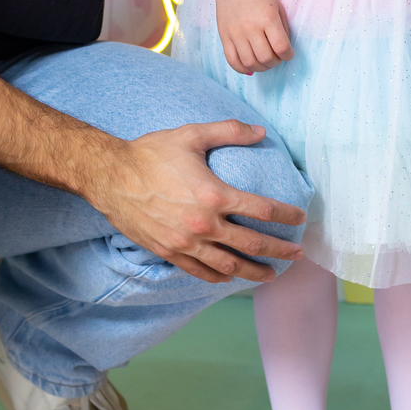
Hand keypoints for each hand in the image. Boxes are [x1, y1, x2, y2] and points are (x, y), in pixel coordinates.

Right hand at [88, 122, 305, 283]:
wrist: (110, 177)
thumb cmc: (151, 153)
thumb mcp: (191, 134)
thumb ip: (229, 131)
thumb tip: (260, 131)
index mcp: (214, 195)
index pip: (263, 210)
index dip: (287, 215)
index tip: (300, 218)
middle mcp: (204, 224)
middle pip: (252, 244)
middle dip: (279, 250)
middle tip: (297, 254)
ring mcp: (186, 243)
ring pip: (230, 266)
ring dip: (254, 272)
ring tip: (271, 275)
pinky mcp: (170, 253)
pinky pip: (201, 272)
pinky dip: (220, 277)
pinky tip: (231, 278)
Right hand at [213, 0, 293, 75]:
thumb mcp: (277, 7)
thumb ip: (283, 29)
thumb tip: (283, 52)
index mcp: (268, 18)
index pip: (282, 48)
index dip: (289, 55)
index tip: (288, 53)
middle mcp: (251, 27)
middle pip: (266, 58)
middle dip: (275, 62)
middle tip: (276, 57)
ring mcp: (236, 33)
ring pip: (250, 63)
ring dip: (261, 67)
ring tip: (264, 61)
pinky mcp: (225, 37)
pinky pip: (232, 61)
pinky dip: (242, 68)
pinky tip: (249, 66)